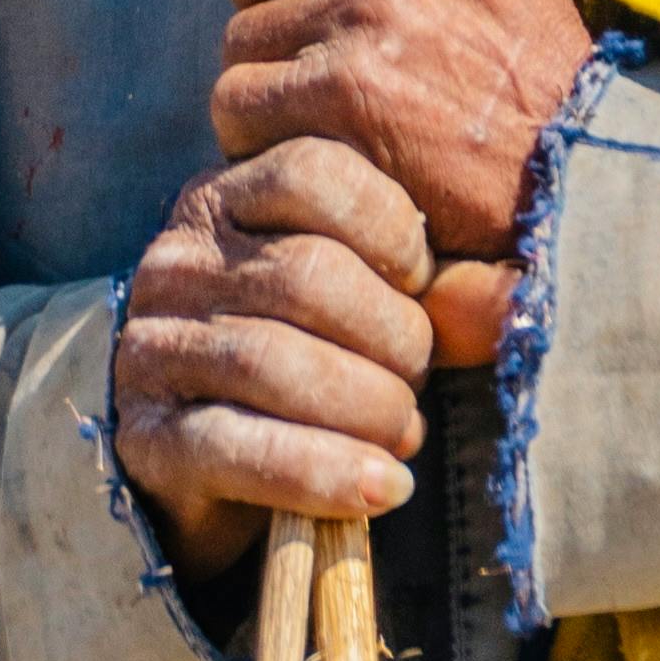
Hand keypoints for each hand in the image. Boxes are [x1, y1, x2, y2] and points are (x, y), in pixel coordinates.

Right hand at [112, 139, 438, 588]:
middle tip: (419, 381)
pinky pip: (234, 447)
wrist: (205, 468)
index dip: (391, 228)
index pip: (311, 172)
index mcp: (227, 197)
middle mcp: (178, 260)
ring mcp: (150, 348)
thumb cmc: (308, 360)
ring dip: (365, 407)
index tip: (424, 283)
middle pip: (304, 273)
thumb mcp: (351, 295)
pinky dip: (322, 472)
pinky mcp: (145, 438)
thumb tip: (514, 299)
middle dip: (391, 337)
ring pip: (270, 361)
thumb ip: (414, 277)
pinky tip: (380, 488)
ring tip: (405, 435)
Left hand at [215, 0, 594, 291]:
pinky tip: (322, 153)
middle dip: (273, 18)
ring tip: (337, 117)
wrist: (582, 171)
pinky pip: (239, 104)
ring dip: (270, 88)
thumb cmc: (523, 74)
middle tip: (329, 65)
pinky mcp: (343, 87)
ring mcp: (370, 6)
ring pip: (239, 41)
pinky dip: (263, 140)